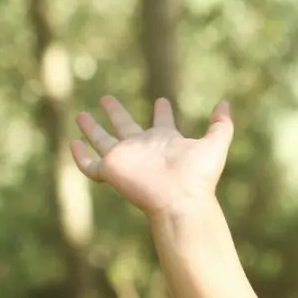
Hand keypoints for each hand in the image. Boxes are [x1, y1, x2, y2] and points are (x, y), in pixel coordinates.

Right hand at [70, 95, 233, 220]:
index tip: (162, 101)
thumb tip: (225, 103)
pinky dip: (80, 156)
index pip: (162, 122)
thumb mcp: (215, 144)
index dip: (162, 111)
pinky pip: (90, 164)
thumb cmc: (198, 176)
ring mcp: (125, 159)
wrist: (181, 199)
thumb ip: (221, 124)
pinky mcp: (111, 171)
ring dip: (91, 128)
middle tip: (107, 98)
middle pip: (125, 126)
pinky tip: (73, 144)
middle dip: (116, 113)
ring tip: (80, 115)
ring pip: (102, 140)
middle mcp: (143, 148)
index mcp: (165, 140)